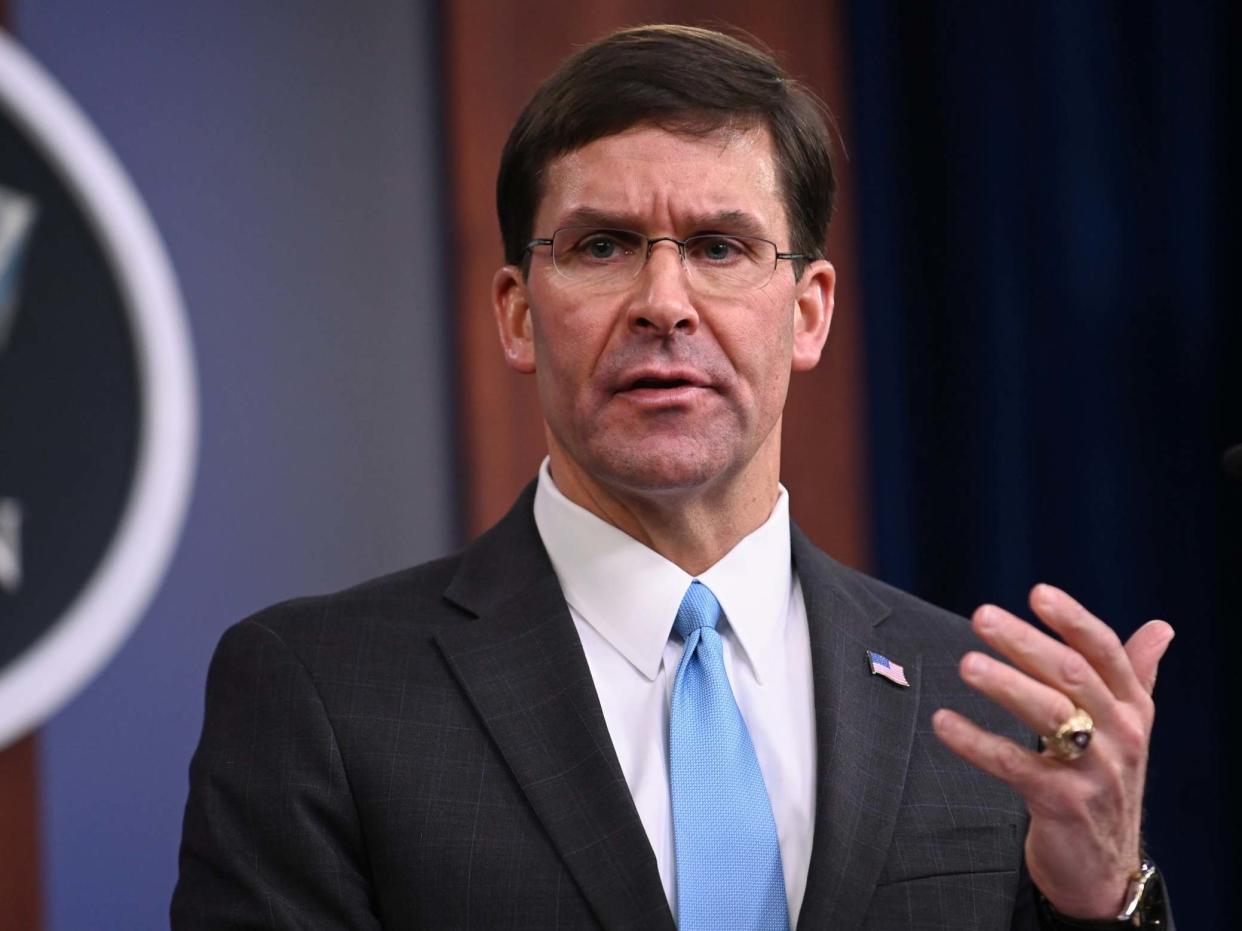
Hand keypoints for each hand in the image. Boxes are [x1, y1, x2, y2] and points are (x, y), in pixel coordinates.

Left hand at [931, 583, 1173, 918]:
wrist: (1105, 866)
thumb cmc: (1106, 780)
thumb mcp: (1127, 727)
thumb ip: (1137, 674)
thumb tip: (1161, 626)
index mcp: (1131, 707)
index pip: (1105, 652)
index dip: (1073, 620)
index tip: (1038, 592)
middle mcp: (1119, 734)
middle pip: (1072, 675)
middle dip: (1025, 642)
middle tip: (981, 616)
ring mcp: (1095, 771)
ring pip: (1050, 715)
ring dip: (1005, 685)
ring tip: (965, 664)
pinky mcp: (1063, 804)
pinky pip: (1015, 766)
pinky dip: (977, 742)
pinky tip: (944, 723)